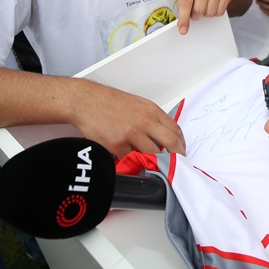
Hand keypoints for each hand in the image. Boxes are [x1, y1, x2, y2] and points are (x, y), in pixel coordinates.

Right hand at [69, 80, 185, 158]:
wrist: (87, 102)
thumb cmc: (110, 102)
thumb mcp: (138, 104)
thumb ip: (152, 118)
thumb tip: (162, 136)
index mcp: (152, 111)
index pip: (176, 130)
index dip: (181, 144)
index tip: (180, 151)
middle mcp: (145, 122)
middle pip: (171, 144)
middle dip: (177, 157)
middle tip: (176, 165)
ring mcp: (131, 134)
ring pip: (153, 156)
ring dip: (155, 163)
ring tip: (154, 167)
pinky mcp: (117, 146)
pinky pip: (131, 161)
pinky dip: (134, 164)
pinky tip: (134, 164)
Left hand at [175, 0, 232, 33]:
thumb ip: (183, 7)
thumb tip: (183, 26)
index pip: (185, 4)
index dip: (184, 18)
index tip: (183, 30)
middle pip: (199, 10)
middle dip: (196, 16)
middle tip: (196, 12)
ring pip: (210, 13)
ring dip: (206, 14)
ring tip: (206, 6)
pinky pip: (219, 12)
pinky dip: (215, 13)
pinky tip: (213, 5)